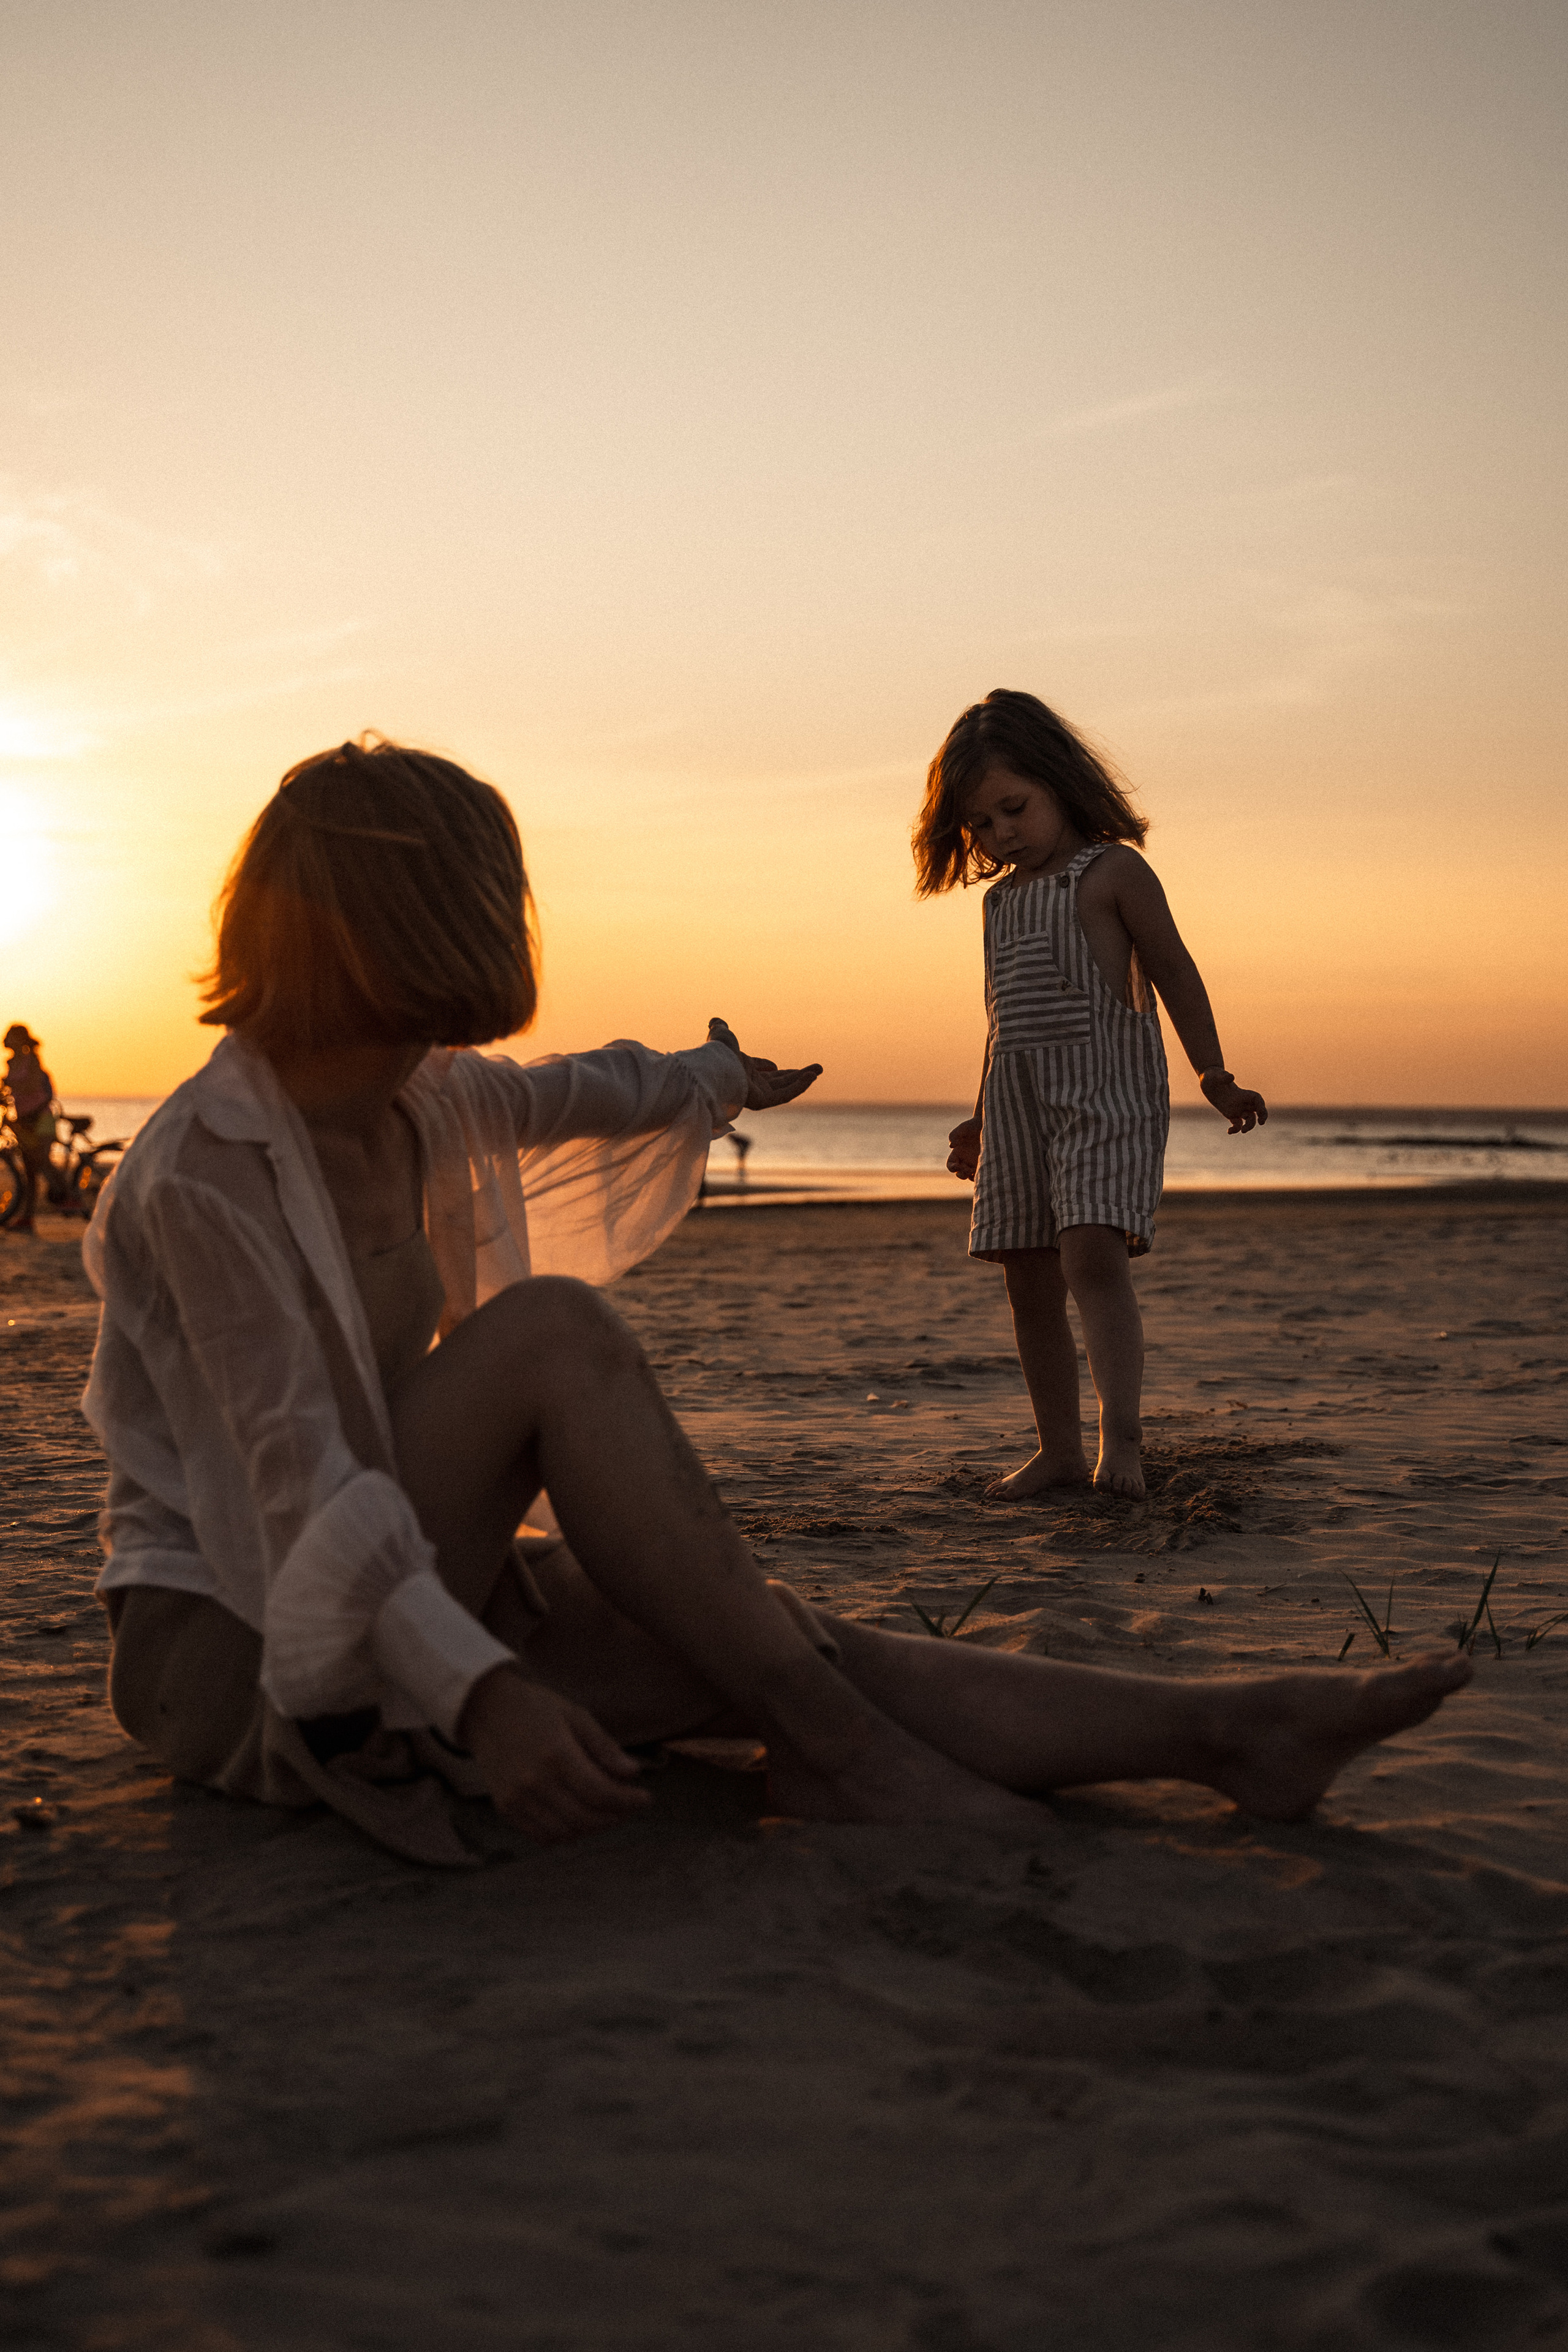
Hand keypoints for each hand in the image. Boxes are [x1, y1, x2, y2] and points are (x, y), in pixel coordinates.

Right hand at [458, 1666, 651, 1843]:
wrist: (486, 1710)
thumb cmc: (535, 1708)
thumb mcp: (575, 1715)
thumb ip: (604, 1747)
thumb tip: (633, 1773)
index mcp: (556, 1754)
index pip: (600, 1792)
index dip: (628, 1801)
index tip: (646, 1798)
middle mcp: (534, 1782)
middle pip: (586, 1817)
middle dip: (616, 1816)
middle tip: (630, 1807)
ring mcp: (517, 1799)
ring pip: (566, 1832)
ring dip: (593, 1828)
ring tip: (608, 1813)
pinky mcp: (506, 1808)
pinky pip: (542, 1836)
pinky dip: (566, 1834)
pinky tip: (580, 1819)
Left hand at [707, 1018, 822, 1110]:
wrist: (714, 1063)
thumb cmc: (717, 1052)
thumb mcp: (722, 1035)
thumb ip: (720, 1028)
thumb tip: (715, 1021)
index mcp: (741, 1070)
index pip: (760, 1073)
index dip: (768, 1068)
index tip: (776, 1066)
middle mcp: (749, 1084)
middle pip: (778, 1082)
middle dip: (797, 1075)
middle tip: (817, 1068)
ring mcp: (755, 1094)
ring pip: (784, 1089)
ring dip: (803, 1080)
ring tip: (819, 1070)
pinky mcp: (760, 1102)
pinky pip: (784, 1096)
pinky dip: (799, 1087)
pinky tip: (811, 1076)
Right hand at [947, 1116, 981, 1180]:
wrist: (989, 1124)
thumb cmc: (974, 1125)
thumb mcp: (963, 1128)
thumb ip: (954, 1135)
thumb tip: (951, 1146)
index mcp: (957, 1153)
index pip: (950, 1165)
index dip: (952, 1168)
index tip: (957, 1166)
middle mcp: (965, 1159)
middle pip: (959, 1173)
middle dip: (962, 1174)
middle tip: (968, 1170)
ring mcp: (975, 1162)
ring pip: (970, 1176)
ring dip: (971, 1176)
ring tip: (975, 1170)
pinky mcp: (985, 1163)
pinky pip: (981, 1174)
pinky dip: (981, 1175)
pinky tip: (984, 1170)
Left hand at [1200, 1072, 1267, 1134]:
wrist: (1207, 1080)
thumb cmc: (1213, 1075)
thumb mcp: (1217, 1076)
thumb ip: (1224, 1077)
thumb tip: (1231, 1076)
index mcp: (1241, 1093)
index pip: (1256, 1099)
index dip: (1261, 1105)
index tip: (1260, 1111)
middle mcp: (1241, 1101)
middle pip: (1257, 1109)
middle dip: (1262, 1116)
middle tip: (1261, 1123)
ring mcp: (1236, 1108)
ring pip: (1249, 1118)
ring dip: (1249, 1126)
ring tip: (1243, 1131)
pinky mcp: (1229, 1114)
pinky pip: (1236, 1124)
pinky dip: (1235, 1129)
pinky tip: (1229, 1131)